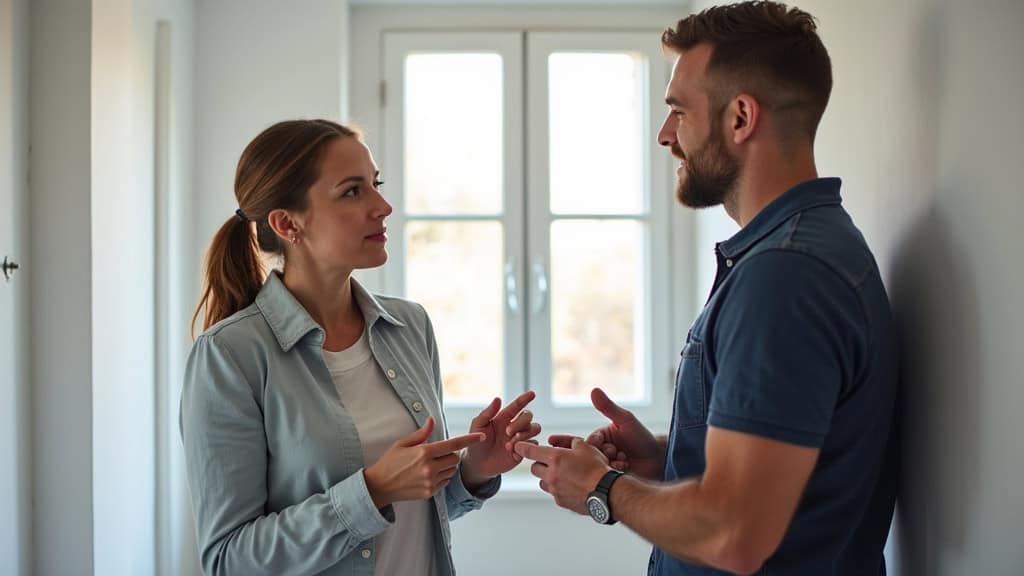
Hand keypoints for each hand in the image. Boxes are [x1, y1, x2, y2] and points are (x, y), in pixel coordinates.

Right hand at [364, 417, 483, 507]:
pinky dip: (442, 477)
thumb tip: (432, 420)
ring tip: (432, 464)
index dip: (469, 440)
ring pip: (451, 471)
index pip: (452, 444)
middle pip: (455, 458)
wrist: (379, 486)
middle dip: (451, 454)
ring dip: (447, 466)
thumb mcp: (402, 443)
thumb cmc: (390, 461)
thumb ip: (421, 433)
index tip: (481, 436)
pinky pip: (445, 482)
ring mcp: (430, 481)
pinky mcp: (429, 492)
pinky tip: (429, 474)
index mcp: (424, 452)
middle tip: (438, 453)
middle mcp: (429, 467)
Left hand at [461, 391, 541, 486]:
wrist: (477, 464)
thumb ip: (487, 413)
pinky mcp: (522, 450)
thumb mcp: (478, 426)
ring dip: (524, 435)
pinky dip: (525, 446)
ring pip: (534, 428)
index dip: (525, 399)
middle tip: (507, 432)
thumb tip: (498, 398)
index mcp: (504, 417)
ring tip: (509, 445)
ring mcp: (519, 438)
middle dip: (520, 422)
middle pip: (528, 416)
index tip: (532, 393)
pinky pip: (533, 444)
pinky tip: (512, 452)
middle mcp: (514, 426)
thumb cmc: (476, 443)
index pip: (517, 405)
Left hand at [514, 437, 610, 514]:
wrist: (607, 492)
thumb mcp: (585, 447)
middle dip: (540, 464)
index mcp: (555, 458)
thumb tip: (560, 442)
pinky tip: (571, 486)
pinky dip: (558, 489)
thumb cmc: (598, 469)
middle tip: (552, 462)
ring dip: (548, 477)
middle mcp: (551, 475)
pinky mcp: (560, 501)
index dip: (522, 448)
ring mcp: (554, 490)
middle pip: (534, 468)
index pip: (530, 452)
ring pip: (542, 482)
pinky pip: (554, 493)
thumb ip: (569, 442)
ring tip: (563, 475)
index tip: (517, 446)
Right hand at [550, 388, 662, 479]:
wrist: (658, 459)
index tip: (609, 444)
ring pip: (597, 467)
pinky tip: (626, 468)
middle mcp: (600, 452)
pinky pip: (604, 478)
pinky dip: (615, 472)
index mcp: (600, 437)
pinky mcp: (610, 479)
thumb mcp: (625, 420)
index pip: (587, 441)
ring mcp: (605, 465)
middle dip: (604, 454)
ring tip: (624, 460)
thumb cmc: (642, 438)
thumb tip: (594, 390)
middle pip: (590, 456)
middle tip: (617, 452)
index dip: (596, 444)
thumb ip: (609, 407)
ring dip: (611, 463)